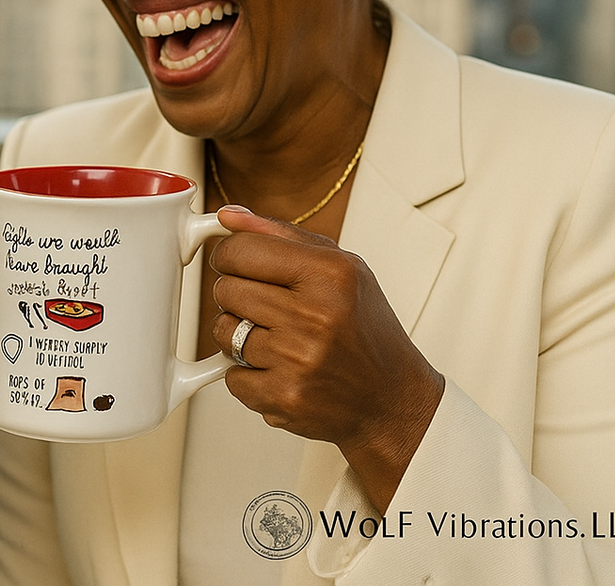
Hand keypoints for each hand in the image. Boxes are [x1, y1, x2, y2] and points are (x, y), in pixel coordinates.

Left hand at [208, 205, 443, 511]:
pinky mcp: (284, 397)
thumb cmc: (364, 328)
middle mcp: (314, 315)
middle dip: (237, 296)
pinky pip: (231, 376)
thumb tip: (228, 215)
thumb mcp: (339, 267)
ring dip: (239, 335)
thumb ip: (279, 234)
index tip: (238, 263)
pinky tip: (280, 370)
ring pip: (223, 332)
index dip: (230, 256)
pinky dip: (247, 375)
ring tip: (276, 339)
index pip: (239, 250)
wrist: (391, 399)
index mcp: (330, 273)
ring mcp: (297, 360)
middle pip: (225, 289)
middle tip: (266, 306)